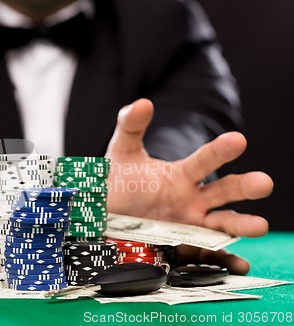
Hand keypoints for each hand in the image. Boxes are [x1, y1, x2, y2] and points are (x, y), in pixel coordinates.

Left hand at [105, 99, 273, 273]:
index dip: (219, 151)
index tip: (237, 140)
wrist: (105, 214)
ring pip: (221, 225)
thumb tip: (142, 102)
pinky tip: (239, 264)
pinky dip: (224, 261)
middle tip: (263, 183)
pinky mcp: (184, 248)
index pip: (204, 160)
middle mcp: (192, 200)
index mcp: (181, 176)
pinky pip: (207, 255)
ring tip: (260, 225)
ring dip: (241, 225)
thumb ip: (130, 127)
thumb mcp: (122, 153)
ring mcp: (190, 226)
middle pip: (223, 192)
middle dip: (243, 187)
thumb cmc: (118, 182)